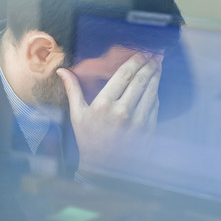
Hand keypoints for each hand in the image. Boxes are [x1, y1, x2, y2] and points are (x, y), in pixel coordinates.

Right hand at [57, 53, 162, 169]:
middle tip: (155, 54)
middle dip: (150, 64)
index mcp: (104, 105)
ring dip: (156, 76)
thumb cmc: (89, 140)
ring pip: (151, 91)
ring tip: (158, 65)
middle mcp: (122, 111)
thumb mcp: (77, 115)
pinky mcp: (148, 129)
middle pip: (141, 80)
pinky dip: (156, 94)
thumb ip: (73, 90)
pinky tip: (155, 86)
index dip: (136, 61)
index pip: (124, 75)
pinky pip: (155, 106)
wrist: (105, 168)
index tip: (142, 52)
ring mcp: (138, 121)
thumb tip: (62, 70)